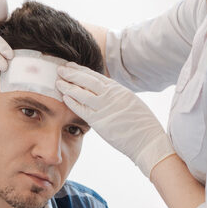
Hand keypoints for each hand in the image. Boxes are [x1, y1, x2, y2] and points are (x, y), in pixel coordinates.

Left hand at [56, 63, 174, 178]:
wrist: (148, 141)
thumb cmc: (142, 126)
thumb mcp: (131, 104)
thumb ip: (118, 98)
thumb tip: (107, 96)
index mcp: (119, 90)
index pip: (97, 77)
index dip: (82, 71)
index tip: (72, 67)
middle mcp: (111, 95)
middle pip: (87, 80)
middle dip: (73, 73)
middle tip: (60, 69)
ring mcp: (105, 108)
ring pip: (82, 92)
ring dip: (69, 86)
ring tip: (58, 81)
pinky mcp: (100, 121)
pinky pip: (83, 109)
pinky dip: (73, 102)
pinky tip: (64, 97)